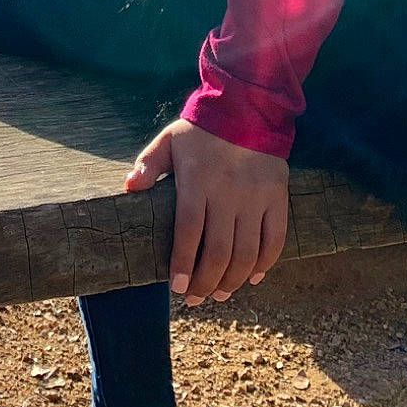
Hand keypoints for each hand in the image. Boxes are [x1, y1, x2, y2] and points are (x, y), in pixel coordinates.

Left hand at [125, 118, 288, 306]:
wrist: (248, 106)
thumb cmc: (201, 129)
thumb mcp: (169, 139)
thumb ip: (148, 164)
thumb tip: (129, 187)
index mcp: (197, 180)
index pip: (188, 231)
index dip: (182, 264)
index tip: (176, 287)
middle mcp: (227, 193)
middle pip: (218, 251)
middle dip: (205, 283)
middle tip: (195, 299)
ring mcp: (255, 197)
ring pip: (246, 252)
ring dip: (233, 280)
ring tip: (220, 294)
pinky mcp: (277, 197)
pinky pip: (274, 239)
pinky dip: (265, 264)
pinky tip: (252, 278)